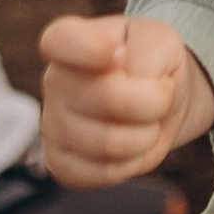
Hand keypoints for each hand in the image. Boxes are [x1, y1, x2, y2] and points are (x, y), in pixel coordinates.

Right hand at [39, 11, 213, 185]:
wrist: (158, 101)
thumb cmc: (153, 63)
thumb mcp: (161, 40)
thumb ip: (145, 48)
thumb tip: (115, 66)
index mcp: (70, 40)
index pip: (60, 41)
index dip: (87, 49)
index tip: (115, 52)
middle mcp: (54, 81)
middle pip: (110, 99)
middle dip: (154, 102)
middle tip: (160, 96)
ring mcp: (52, 125)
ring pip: (110, 143)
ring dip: (147, 134)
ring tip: (147, 120)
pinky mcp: (60, 164)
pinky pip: (104, 173)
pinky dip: (134, 162)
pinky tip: (132, 145)